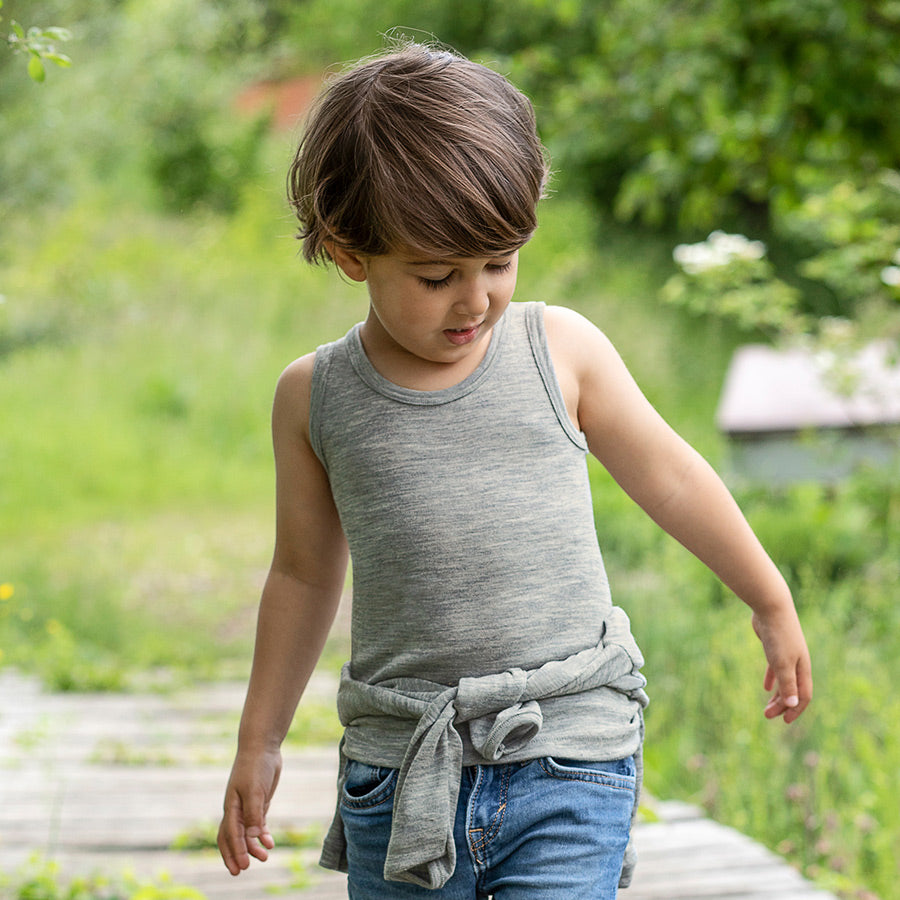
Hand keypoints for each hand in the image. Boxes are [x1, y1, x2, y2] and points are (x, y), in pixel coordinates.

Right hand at [218, 747, 281, 874]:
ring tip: (264, 857)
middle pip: (231, 838)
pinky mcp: (258, 802)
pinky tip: (269, 842)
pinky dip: (261, 835)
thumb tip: (253, 836)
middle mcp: (236, 809)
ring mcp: (247, 806)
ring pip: (245, 833)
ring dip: (252, 847)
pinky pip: (257, 824)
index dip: (236, 851)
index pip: (230, 835)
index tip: (243, 866)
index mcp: (231, 807)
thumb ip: (254, 813)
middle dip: (234, 855)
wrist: (262, 747)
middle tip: (240, 871)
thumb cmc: (255, 766)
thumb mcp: (255, 789)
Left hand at [752, 608, 811, 723]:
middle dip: (782, 705)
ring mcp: (786, 654)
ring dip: (777, 695)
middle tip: (767, 716)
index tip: (784, 721)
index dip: (796, 709)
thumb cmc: (778, 636)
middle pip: (793, 690)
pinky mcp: (774, 647)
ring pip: (784, 680)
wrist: (771, 607)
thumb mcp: (782, 663)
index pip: (803, 695)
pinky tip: (766, 687)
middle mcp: (797, 662)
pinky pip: (775, 668)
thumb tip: (793, 706)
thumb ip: (788, 684)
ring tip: (766, 708)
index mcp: (802, 668)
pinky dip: (772, 679)